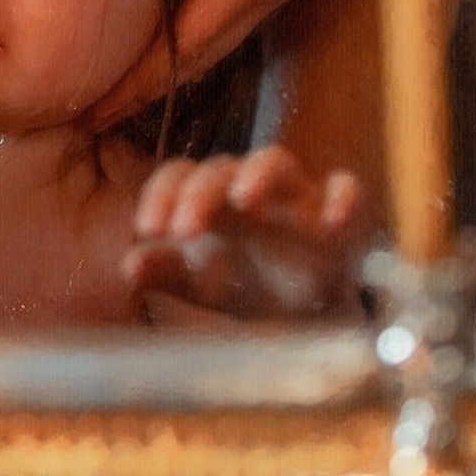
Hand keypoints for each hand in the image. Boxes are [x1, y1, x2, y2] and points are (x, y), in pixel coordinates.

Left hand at [90, 0, 367, 127]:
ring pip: (201, 44)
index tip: (94, 109)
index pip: (184, 43)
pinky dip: (178, 43)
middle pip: (188, 58)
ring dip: (155, 74)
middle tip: (83, 120)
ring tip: (109, 96)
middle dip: (135, 93)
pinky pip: (214, 18)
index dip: (137, 81)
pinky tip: (156, 45)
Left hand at [123, 145, 366, 318]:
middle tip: (181, 230)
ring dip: (258, 174)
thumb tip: (127, 265)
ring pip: (276, 161)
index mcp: (210, 196)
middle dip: (199, 194)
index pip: (179, 174)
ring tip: (242, 199)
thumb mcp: (201, 282)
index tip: (146, 228)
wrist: (309, 314)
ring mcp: (296, 195)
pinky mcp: (342, 215)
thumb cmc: (246, 282)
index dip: (160, 194)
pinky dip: (343, 197)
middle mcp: (250, 185)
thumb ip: (165, 270)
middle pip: (220, 167)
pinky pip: (348, 189)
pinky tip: (331, 219)